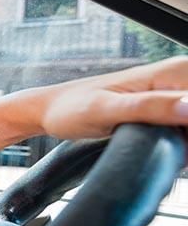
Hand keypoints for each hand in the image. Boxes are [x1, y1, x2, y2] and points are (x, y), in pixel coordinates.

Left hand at [37, 56, 187, 139]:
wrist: (52, 111)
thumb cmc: (72, 108)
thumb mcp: (107, 111)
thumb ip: (149, 108)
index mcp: (173, 72)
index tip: (182, 144)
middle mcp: (179, 76)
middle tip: (172, 153)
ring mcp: (175, 92)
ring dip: (187, 143)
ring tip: (164, 151)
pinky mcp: (168, 106)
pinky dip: (183, 144)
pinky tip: (166, 151)